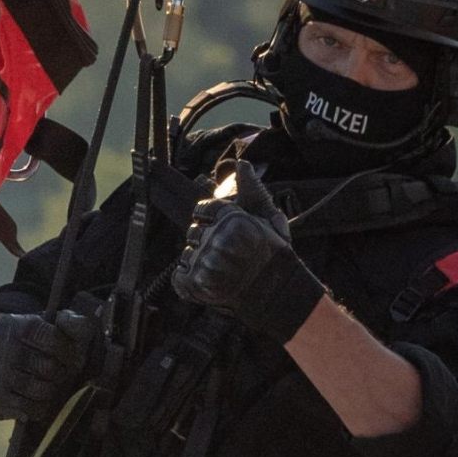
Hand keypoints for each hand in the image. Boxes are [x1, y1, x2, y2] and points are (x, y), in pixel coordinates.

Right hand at [0, 307, 85, 423]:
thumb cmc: (29, 341)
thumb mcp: (47, 324)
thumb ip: (69, 321)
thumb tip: (72, 324)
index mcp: (18, 325)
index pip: (54, 341)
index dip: (70, 352)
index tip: (73, 357)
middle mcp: (3, 348)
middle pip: (48, 368)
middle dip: (62, 373)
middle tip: (63, 374)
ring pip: (39, 391)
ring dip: (52, 391)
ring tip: (52, 386)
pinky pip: (26, 409)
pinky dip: (39, 408)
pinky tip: (40, 401)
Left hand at [173, 195, 326, 343]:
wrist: (278, 294)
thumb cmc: (273, 254)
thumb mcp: (268, 217)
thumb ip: (252, 188)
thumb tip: (242, 162)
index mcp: (231, 219)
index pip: (202, 209)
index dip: (210, 220)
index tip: (222, 230)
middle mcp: (217, 238)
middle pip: (193, 232)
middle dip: (206, 241)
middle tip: (225, 254)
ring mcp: (206, 262)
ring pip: (186, 255)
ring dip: (199, 263)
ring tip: (221, 271)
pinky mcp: (198, 284)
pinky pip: (179, 278)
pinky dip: (187, 282)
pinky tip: (206, 283)